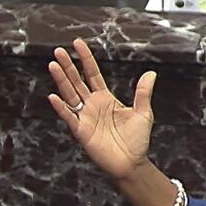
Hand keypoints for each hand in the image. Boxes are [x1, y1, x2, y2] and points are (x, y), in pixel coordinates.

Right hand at [47, 38, 156, 180]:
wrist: (132, 163)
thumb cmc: (137, 140)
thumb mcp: (143, 113)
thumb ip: (143, 93)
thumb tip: (151, 73)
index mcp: (105, 98)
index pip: (92, 74)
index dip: (85, 59)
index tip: (77, 43)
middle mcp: (92, 105)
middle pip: (77, 81)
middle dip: (68, 66)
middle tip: (59, 51)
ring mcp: (84, 117)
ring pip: (70, 95)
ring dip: (61, 81)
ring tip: (53, 65)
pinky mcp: (81, 131)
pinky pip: (69, 117)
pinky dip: (61, 108)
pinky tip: (54, 96)